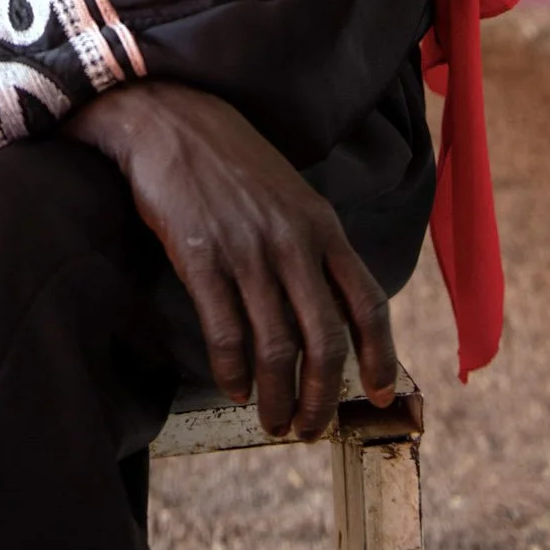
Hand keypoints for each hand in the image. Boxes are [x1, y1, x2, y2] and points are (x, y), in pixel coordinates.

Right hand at [65, 81, 395, 440]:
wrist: (170, 120)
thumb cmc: (232, 162)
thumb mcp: (292, 195)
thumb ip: (315, 246)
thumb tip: (334, 309)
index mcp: (322, 224)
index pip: (368, 302)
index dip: (379, 356)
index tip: (376, 394)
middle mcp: (292, 240)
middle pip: (325, 339)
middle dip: (322, 396)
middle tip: (311, 429)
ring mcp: (247, 249)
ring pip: (276, 347)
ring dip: (278, 397)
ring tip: (274, 422)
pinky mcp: (200, 257)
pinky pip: (225, 332)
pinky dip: (232, 371)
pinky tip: (234, 387)